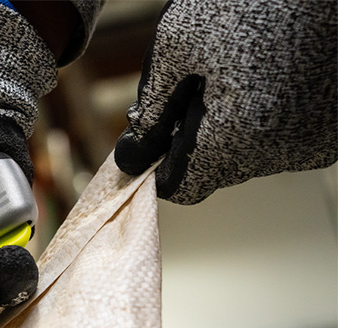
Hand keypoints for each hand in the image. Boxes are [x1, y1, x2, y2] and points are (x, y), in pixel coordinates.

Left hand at [115, 0, 336, 204]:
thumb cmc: (248, 2)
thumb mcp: (177, 48)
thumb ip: (151, 111)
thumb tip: (131, 156)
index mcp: (235, 139)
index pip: (181, 187)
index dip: (158, 165)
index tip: (150, 139)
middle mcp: (279, 153)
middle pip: (216, 169)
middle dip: (195, 138)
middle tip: (196, 86)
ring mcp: (311, 144)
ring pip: (250, 155)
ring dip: (233, 127)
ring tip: (238, 73)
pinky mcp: (330, 133)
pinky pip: (283, 141)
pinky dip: (267, 119)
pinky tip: (267, 78)